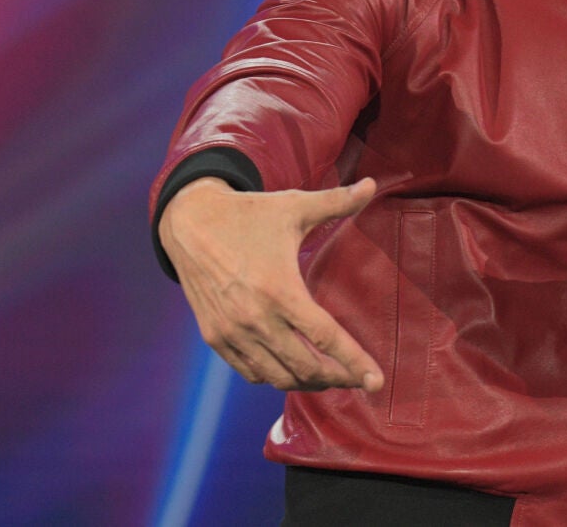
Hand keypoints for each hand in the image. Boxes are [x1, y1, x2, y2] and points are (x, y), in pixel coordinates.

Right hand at [158, 176, 383, 392]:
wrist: (189, 222)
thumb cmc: (248, 214)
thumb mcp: (294, 206)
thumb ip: (337, 201)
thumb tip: (372, 184)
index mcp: (280, 289)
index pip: (326, 337)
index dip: (355, 362)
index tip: (376, 382)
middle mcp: (255, 318)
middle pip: (306, 366)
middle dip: (338, 377)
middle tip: (358, 378)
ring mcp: (233, 332)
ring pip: (278, 377)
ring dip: (308, 382)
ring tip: (329, 377)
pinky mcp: (216, 337)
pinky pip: (251, 372)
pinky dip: (275, 376)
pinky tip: (291, 370)